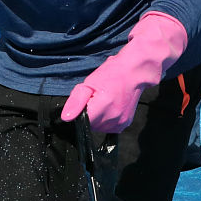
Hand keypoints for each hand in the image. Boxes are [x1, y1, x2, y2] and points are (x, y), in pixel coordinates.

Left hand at [60, 12, 186, 132]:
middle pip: (91, 126)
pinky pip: (108, 128)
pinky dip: (106, 120)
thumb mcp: (89, 82)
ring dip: (98, 118)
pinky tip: (110, 107)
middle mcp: (112, 118)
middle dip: (89, 114)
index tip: (85, 102)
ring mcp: (120, 123)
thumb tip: (66, 118)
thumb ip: (76, 101)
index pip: (82, 122)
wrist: (135, 72)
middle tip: (95, 98)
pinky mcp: (125, 124)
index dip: (79, 113)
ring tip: (104, 101)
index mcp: (102, 107)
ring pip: (99, 128)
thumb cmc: (111, 74)